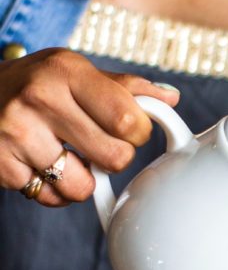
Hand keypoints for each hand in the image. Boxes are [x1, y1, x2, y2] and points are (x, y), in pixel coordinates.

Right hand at [0, 48, 179, 206]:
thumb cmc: (36, 83)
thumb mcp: (75, 71)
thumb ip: (124, 87)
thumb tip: (169, 97)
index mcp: (67, 71)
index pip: (129, 120)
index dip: (139, 134)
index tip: (130, 131)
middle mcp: (40, 99)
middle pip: (114, 157)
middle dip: (115, 157)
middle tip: (99, 145)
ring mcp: (16, 134)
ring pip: (82, 187)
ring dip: (84, 180)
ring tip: (70, 157)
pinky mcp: (1, 165)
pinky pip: (50, 198)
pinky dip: (54, 190)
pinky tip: (44, 166)